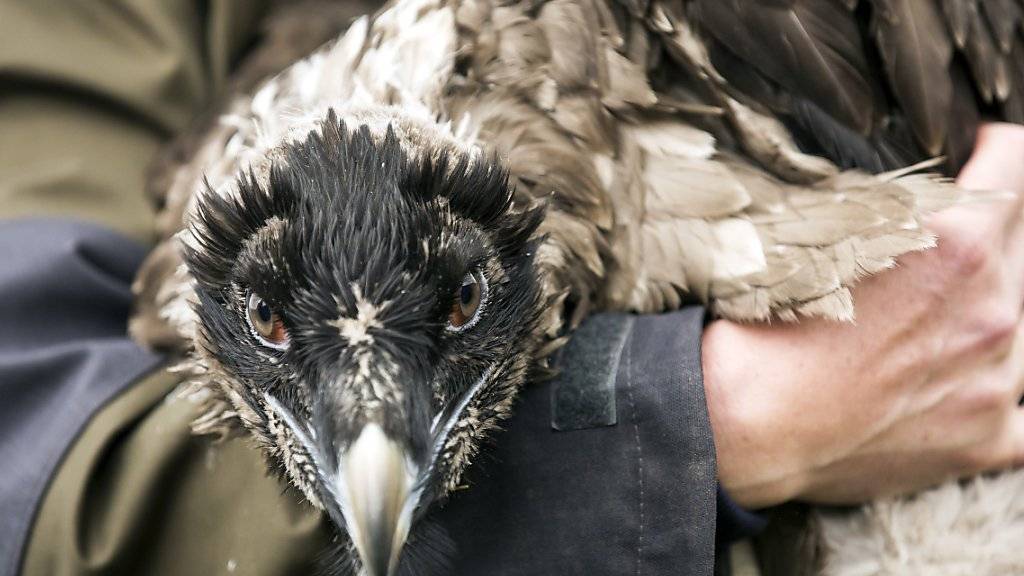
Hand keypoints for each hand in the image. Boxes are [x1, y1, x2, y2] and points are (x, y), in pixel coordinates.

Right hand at [703, 123, 1023, 508]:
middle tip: (931, 253)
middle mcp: (994, 309)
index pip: (1015, 162)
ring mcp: (998, 380)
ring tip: (932, 324)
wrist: (748, 425)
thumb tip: (902, 192)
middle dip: (988, 235)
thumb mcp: (819, 237)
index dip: (991, 151)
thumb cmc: (765, 328)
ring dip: (991, 310)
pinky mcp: (988, 439)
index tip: (976, 156)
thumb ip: (883, 208)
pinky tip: (968, 386)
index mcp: (958, 247)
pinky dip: (1001, 394)